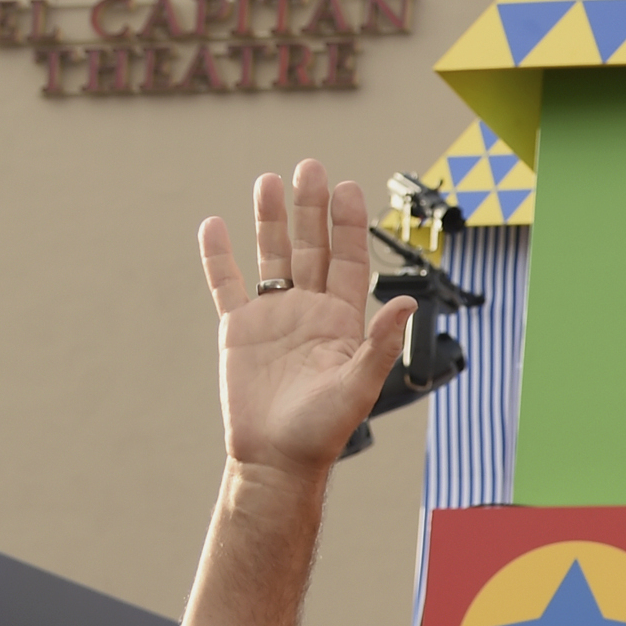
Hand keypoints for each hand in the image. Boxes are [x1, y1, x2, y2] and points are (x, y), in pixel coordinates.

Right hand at [197, 162, 414, 478]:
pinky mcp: (238, 329)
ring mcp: (273, 316)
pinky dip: (218, 256)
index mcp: (342, 321)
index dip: (348, 226)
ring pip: (271, 256)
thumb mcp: (358, 386)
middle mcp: (309, 310)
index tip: (347, 188)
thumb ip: (381, 343)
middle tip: (310, 167)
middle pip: (311, 248)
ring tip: (269, 180)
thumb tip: (410, 303)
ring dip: (270, 220)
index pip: (349, 261)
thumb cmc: (322, 430)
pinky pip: (226, 284)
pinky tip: (214, 224)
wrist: (276, 458)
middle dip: (311, 209)